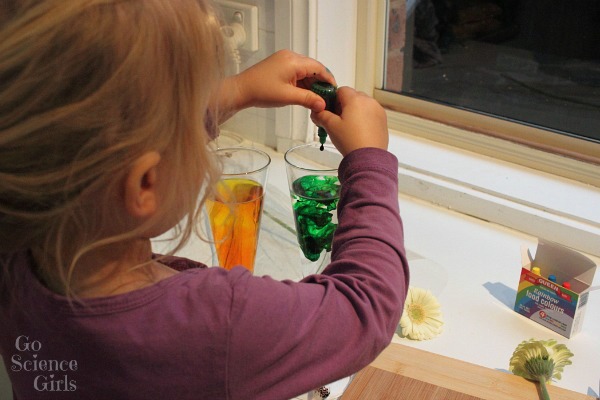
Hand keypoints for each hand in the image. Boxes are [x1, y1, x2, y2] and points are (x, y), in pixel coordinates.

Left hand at [215, 50, 335, 121]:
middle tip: (326, 98)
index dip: (328, 79)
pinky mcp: (280, 64)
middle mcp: (290, 56)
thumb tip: (323, 105)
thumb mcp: (288, 97)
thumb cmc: (262, 92)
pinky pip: (297, 72)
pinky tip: (305, 94)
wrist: (241, 90)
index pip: (318, 68)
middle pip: (313, 68)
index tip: (334, 91)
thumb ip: (308, 99)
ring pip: (305, 71)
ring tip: (316, 98)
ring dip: (311, 84)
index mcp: (293, 61)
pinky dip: (302, 82)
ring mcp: (284, 59)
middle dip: (320, 83)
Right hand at [310, 87, 387, 155]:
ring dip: (355, 112)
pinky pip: (371, 113)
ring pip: (362, 105)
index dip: (333, 99)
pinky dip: (364, 118)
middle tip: (337, 120)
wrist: (368, 158)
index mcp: (355, 99)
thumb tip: (316, 112)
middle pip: (353, 96)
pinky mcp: (383, 120)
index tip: (329, 110)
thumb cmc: (350, 141)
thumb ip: (321, 115)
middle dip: (344, 105)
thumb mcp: (331, 126)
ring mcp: (378, 111)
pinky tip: (358, 131)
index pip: (341, 90)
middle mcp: (369, 101)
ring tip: (349, 128)